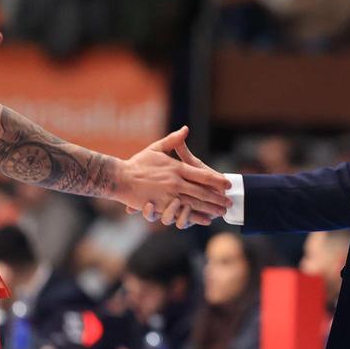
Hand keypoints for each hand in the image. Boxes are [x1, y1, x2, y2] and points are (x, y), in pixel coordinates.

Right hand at [116, 127, 230, 223]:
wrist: (120, 177)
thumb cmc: (138, 163)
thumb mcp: (156, 149)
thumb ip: (173, 140)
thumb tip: (186, 129)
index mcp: (176, 168)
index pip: (202, 175)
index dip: (217, 180)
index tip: (228, 183)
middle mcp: (175, 182)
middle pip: (202, 192)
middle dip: (218, 198)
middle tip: (229, 202)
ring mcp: (169, 195)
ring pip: (195, 204)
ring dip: (210, 208)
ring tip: (221, 212)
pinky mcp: (161, 206)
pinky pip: (182, 213)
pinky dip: (195, 217)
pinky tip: (205, 219)